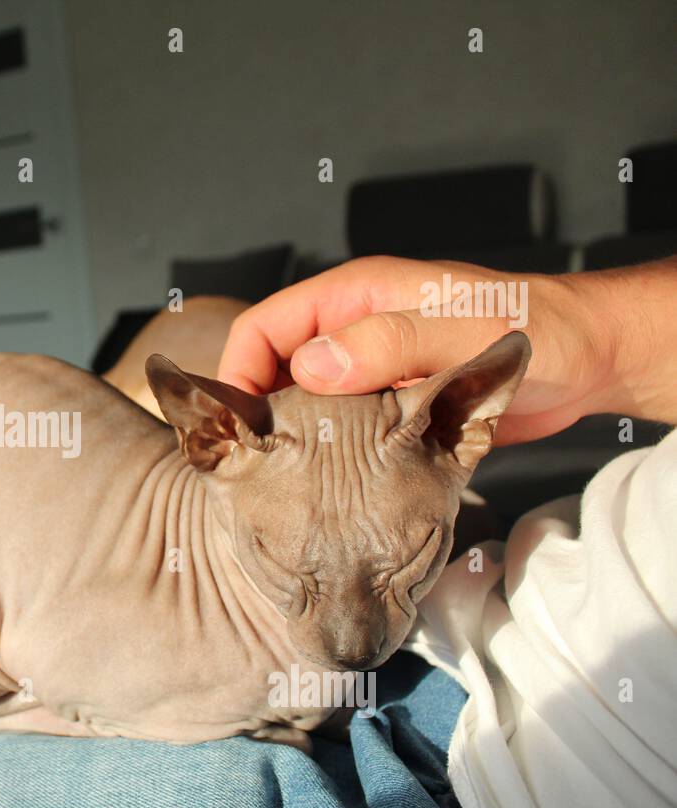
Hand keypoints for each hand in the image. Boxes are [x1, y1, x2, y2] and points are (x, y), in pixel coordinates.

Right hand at [216, 255, 674, 444]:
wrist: (594, 359)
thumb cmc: (538, 326)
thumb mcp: (464, 328)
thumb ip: (391, 341)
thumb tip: (314, 367)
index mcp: (355, 297)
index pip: (265, 327)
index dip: (237, 372)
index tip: (235, 426)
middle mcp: (354, 331)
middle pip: (275, 368)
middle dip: (257, 412)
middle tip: (254, 467)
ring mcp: (373, 370)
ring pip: (306, 402)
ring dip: (293, 438)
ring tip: (285, 484)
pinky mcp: (393, 405)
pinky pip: (343, 428)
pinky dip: (330, 454)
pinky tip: (331, 488)